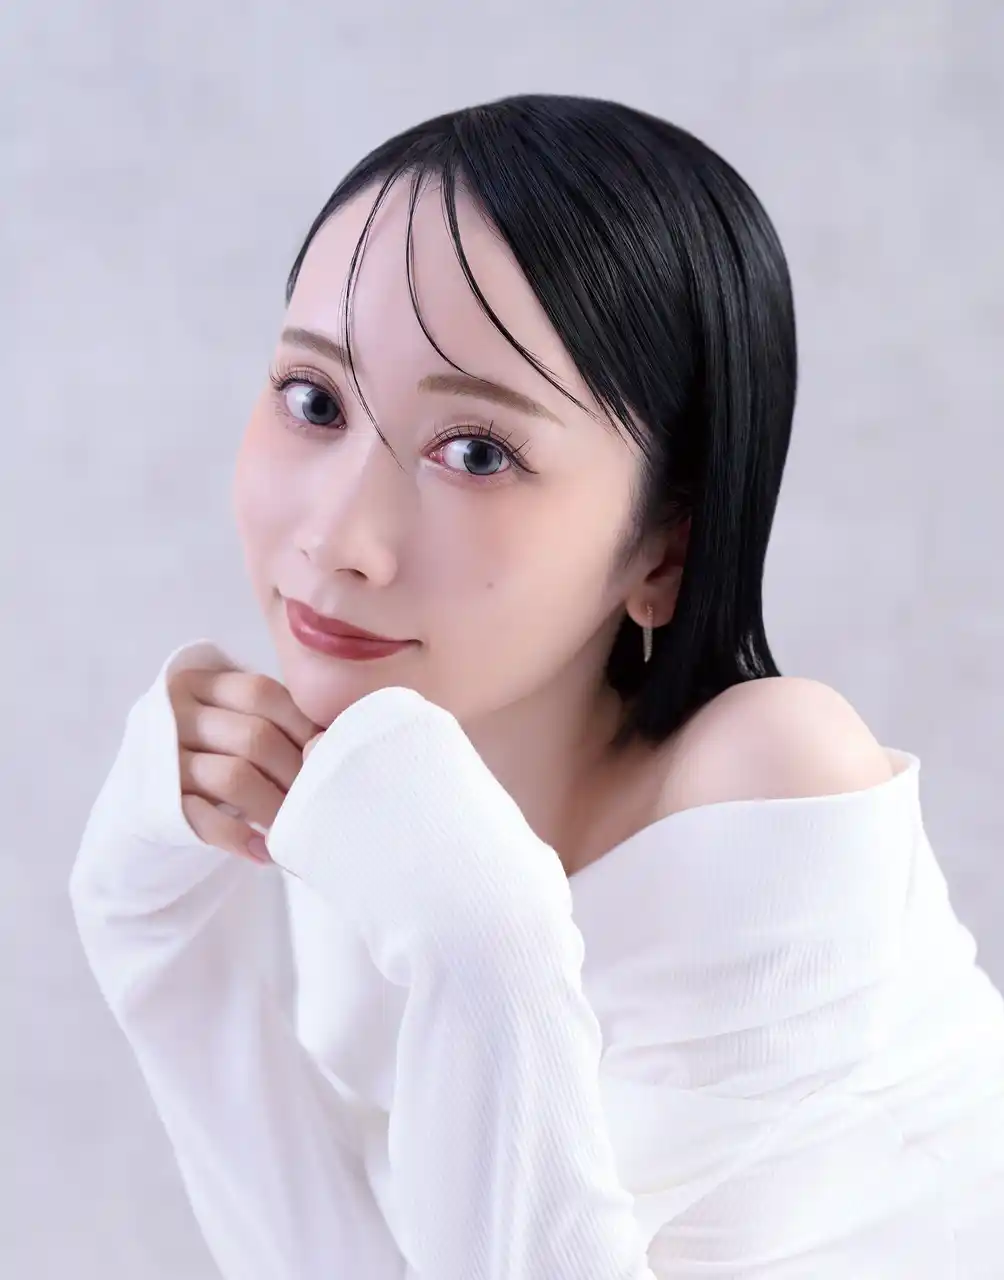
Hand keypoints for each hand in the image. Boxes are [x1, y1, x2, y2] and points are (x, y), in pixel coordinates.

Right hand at [169, 667, 321, 862]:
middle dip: (294, 774)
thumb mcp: (232, 721)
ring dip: (273, 807)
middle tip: (318, 799)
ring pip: (233, 777)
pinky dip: (240, 837)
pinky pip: (204, 819)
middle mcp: (175, 713)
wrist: (145, 798)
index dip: (303, 727)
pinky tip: (263, 851)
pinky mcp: (156, 802)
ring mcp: (162, 758)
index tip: (328, 757)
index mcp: (201, 682)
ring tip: (294, 827)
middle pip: (254, 737)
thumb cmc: (210, 753)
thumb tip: (329, 743)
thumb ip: (273, 720)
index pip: (263, 694)